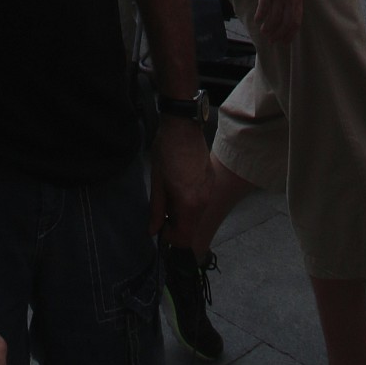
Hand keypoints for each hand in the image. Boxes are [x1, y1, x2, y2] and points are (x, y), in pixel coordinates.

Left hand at [149, 115, 211, 247]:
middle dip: (176, 225)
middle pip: (191, 228)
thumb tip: (153, 231)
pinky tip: (181, 184)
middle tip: (163, 210)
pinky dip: (191, 201)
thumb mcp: (157, 181)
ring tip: (171, 194)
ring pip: (197, 215)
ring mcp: (210, 191)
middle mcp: (203, 201)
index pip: (184, 238)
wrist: (183, 125)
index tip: (161, 227)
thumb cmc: (167, 151)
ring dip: (183, 213)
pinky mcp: (212, 181)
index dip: (171, 238)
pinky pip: (201, 201)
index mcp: (189, 203)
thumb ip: (156, 209)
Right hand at [250, 0, 302, 44]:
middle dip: (279, 34)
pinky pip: (263, 8)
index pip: (296, 21)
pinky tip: (257, 20)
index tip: (284, 42)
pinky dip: (260, 16)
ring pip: (274, 17)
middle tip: (272, 41)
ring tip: (263, 32)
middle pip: (286, 22)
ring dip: (268, 28)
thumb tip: (287, 15)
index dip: (289, 34)